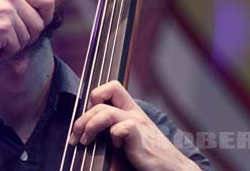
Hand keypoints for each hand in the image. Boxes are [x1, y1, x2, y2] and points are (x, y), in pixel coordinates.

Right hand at [0, 0, 53, 75]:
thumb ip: (18, 2)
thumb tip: (43, 16)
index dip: (47, 15)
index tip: (39, 24)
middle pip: (39, 24)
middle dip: (29, 36)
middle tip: (12, 38)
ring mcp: (7, 11)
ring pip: (28, 38)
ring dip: (13, 45)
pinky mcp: (2, 28)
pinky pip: (15, 47)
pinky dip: (5, 52)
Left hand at [69, 81, 198, 170]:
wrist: (173, 168)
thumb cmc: (151, 154)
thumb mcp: (131, 134)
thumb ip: (115, 126)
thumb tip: (87, 128)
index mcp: (131, 109)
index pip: (111, 87)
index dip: (95, 96)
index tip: (87, 116)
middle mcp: (134, 113)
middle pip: (100, 100)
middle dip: (82, 118)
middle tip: (76, 136)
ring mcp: (137, 124)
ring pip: (106, 113)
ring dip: (90, 126)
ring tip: (85, 141)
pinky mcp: (140, 139)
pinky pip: (122, 129)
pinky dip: (113, 137)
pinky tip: (115, 147)